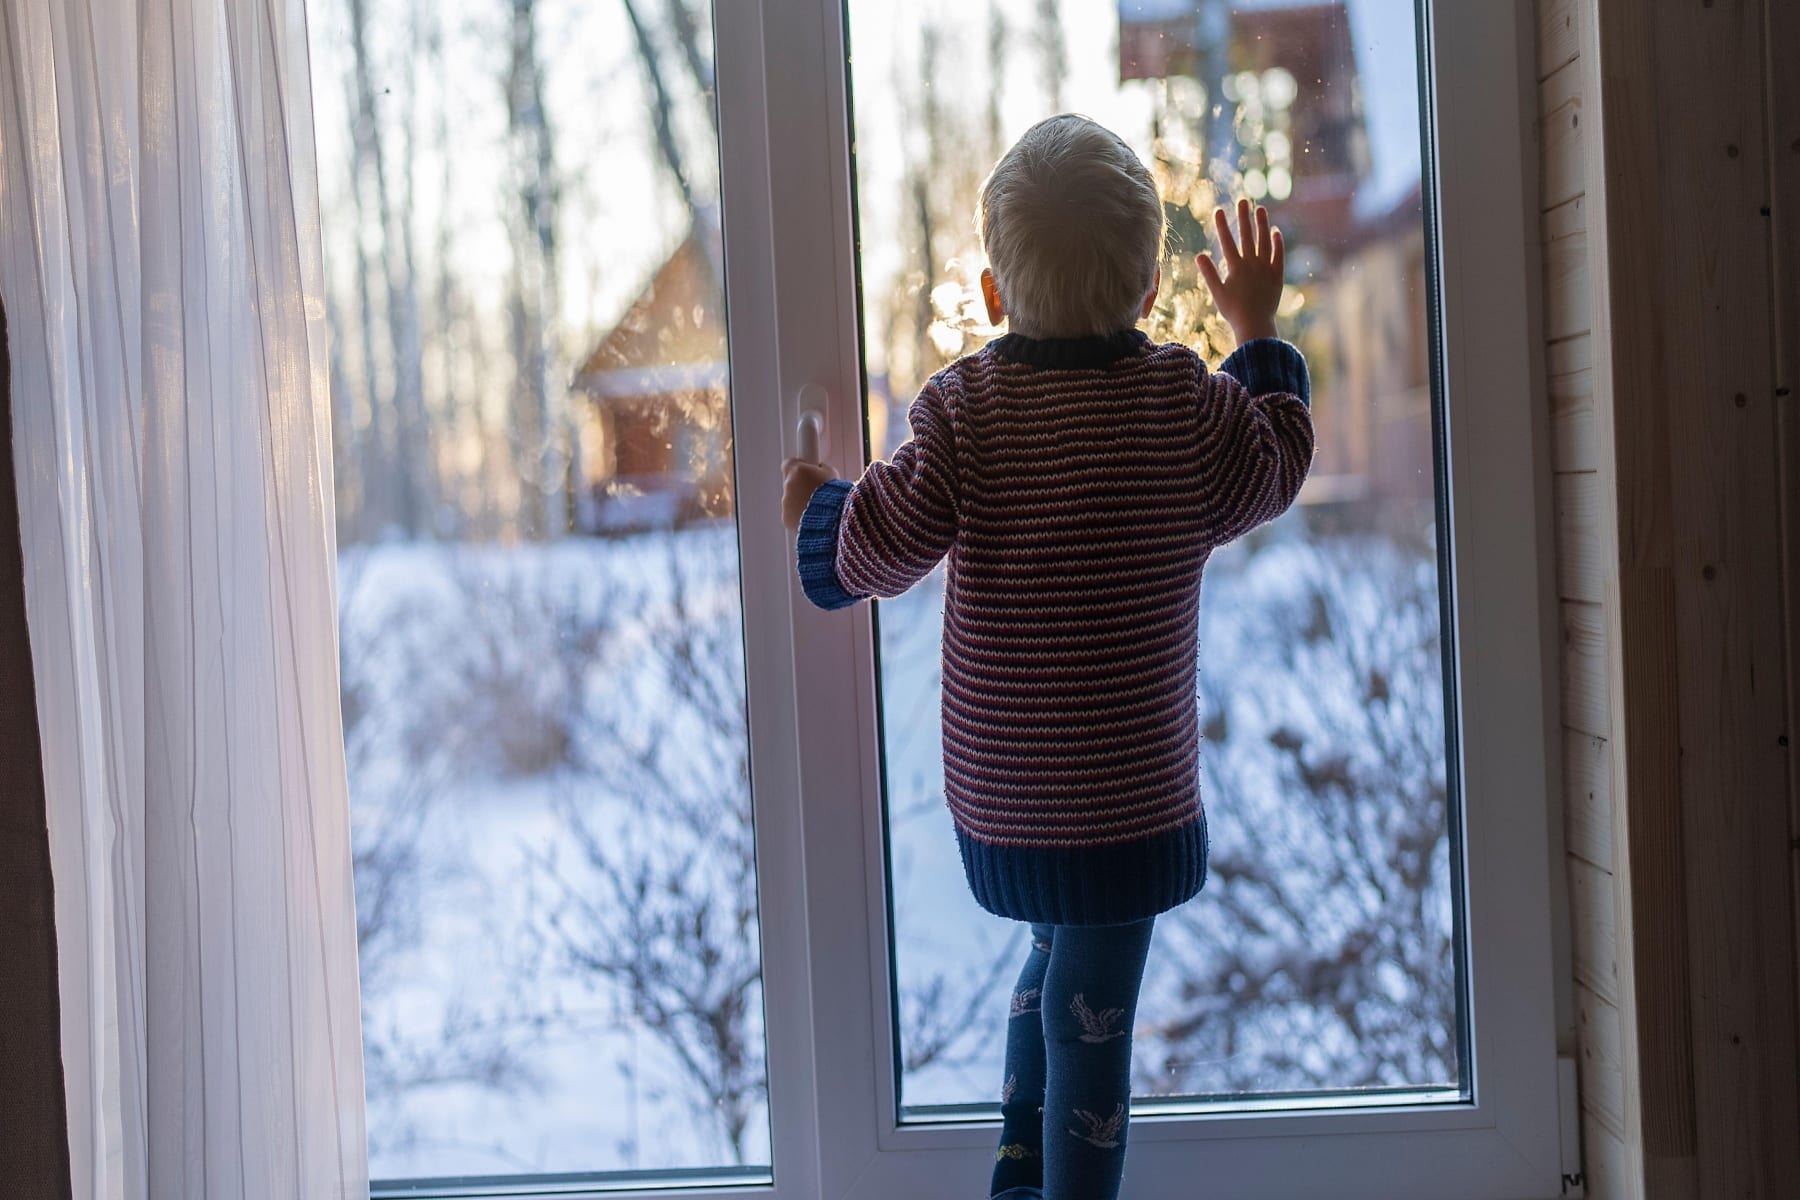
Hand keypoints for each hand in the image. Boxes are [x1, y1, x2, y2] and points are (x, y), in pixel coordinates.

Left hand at [782, 458, 838, 529]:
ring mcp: (786, 503)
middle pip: (791, 483)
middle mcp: (788, 485)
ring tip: (818, 507)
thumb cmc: (834, 495)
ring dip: (801, 501)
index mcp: (797, 471)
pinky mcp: (786, 518)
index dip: (798, 467)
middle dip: (801, 486)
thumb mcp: (831, 473)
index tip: (805, 471)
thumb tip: (821, 469)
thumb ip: (821, 469)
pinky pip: (791, 515)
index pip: (789, 463)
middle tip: (816, 491)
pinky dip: (799, 516)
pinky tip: (813, 517)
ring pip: (791, 500)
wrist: (833, 518)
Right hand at [1197, 198, 1284, 344]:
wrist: (1255, 324)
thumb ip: (1209, 273)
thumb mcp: (1217, 293)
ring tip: (1260, 209)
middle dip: (1243, 217)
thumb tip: (1199, 255)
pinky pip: (1278, 255)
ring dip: (1262, 224)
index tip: (1219, 210)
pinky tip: (1275, 231)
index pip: (1227, 241)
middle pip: (1247, 236)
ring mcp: (1265, 268)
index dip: (1222, 225)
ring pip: (1264, 241)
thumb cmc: (1233, 311)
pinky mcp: (1277, 275)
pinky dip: (1277, 242)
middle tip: (1243, 201)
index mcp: (1235, 268)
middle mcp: (1251, 264)